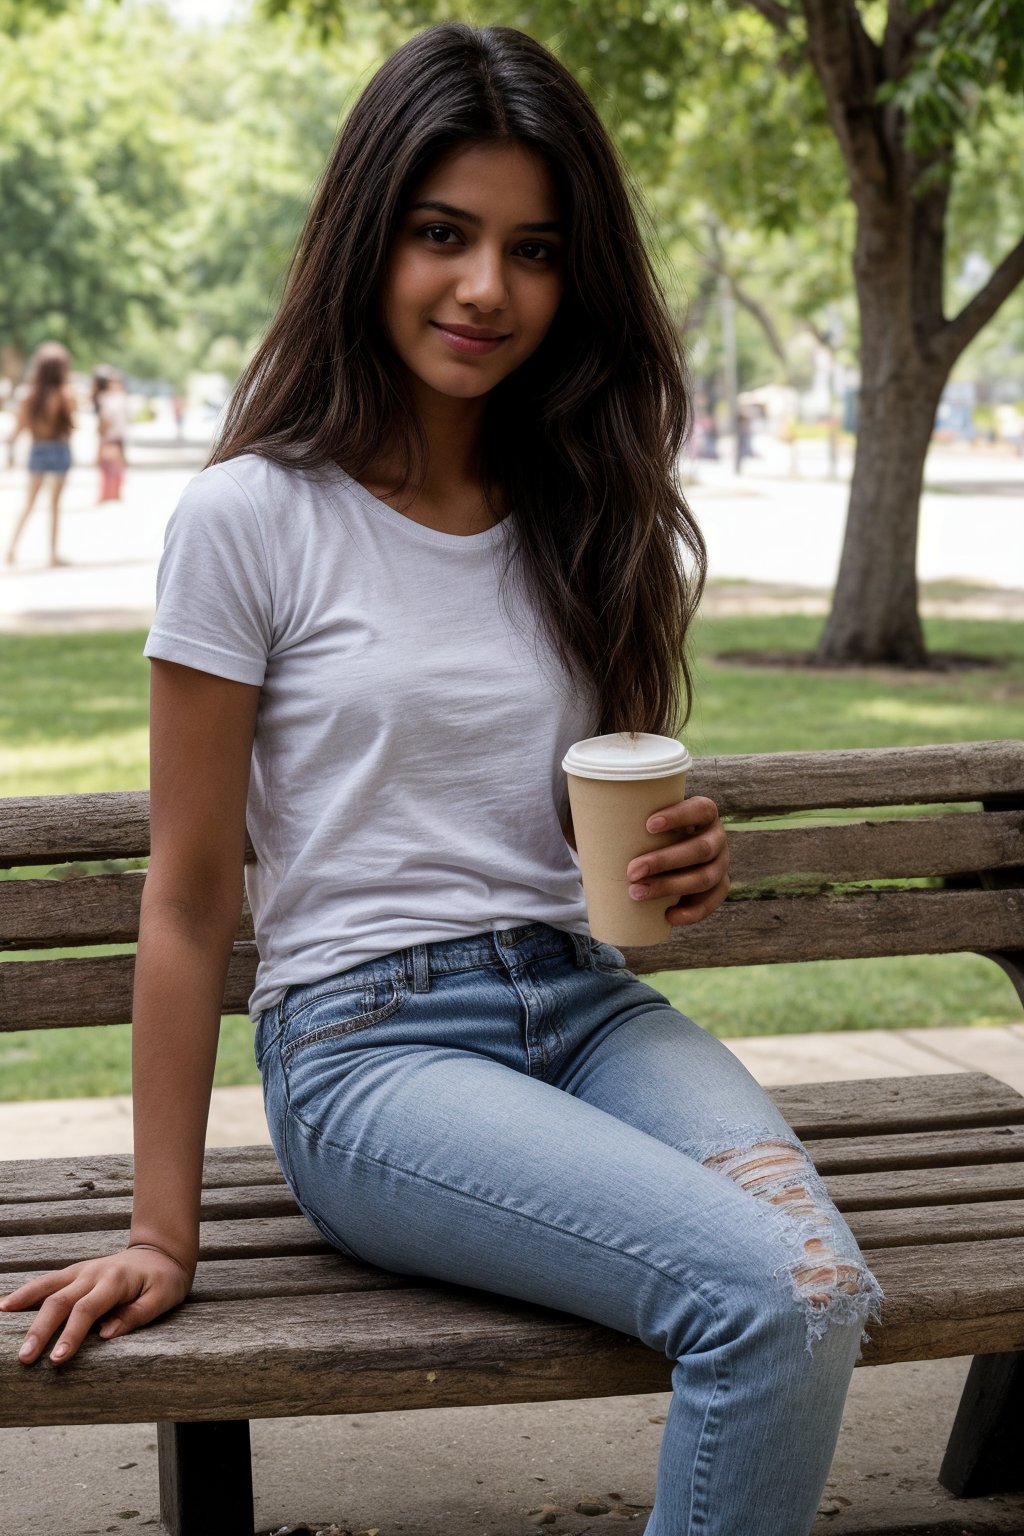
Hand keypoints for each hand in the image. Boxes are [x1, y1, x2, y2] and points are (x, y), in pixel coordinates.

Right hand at [0, 1244, 192, 1364]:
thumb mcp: (163, 1298)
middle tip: (25, 1358)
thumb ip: (137, 1314)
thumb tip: (107, 1334)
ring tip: (2, 1320)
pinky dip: (27, 1292)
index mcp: (116, 1281)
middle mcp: (94, 1273)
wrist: (161, 1253)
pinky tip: (6, 1304)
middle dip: (41, 1330)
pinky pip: (48, 1281)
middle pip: (61, 1301)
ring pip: (48, 1287)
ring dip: (24, 1305)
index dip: (71, 1335)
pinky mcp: (75, 1272)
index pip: (88, 1310)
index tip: (56, 1359)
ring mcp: (82, 1271)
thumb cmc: (164, 1280)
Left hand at [625, 795, 729, 925]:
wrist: (664, 853)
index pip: (701, 809)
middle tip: (631, 870)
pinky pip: (711, 902)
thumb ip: (614, 812)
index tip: (648, 825)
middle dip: (665, 861)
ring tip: (637, 893)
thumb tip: (572, 820)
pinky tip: (669, 916)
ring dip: (671, 887)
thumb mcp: (635, 817)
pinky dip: (692, 912)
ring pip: (704, 878)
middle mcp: (717, 838)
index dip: (680, 816)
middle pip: (700, 849)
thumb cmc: (645, 830)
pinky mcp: (717, 888)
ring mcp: (720, 864)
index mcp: (704, 813)